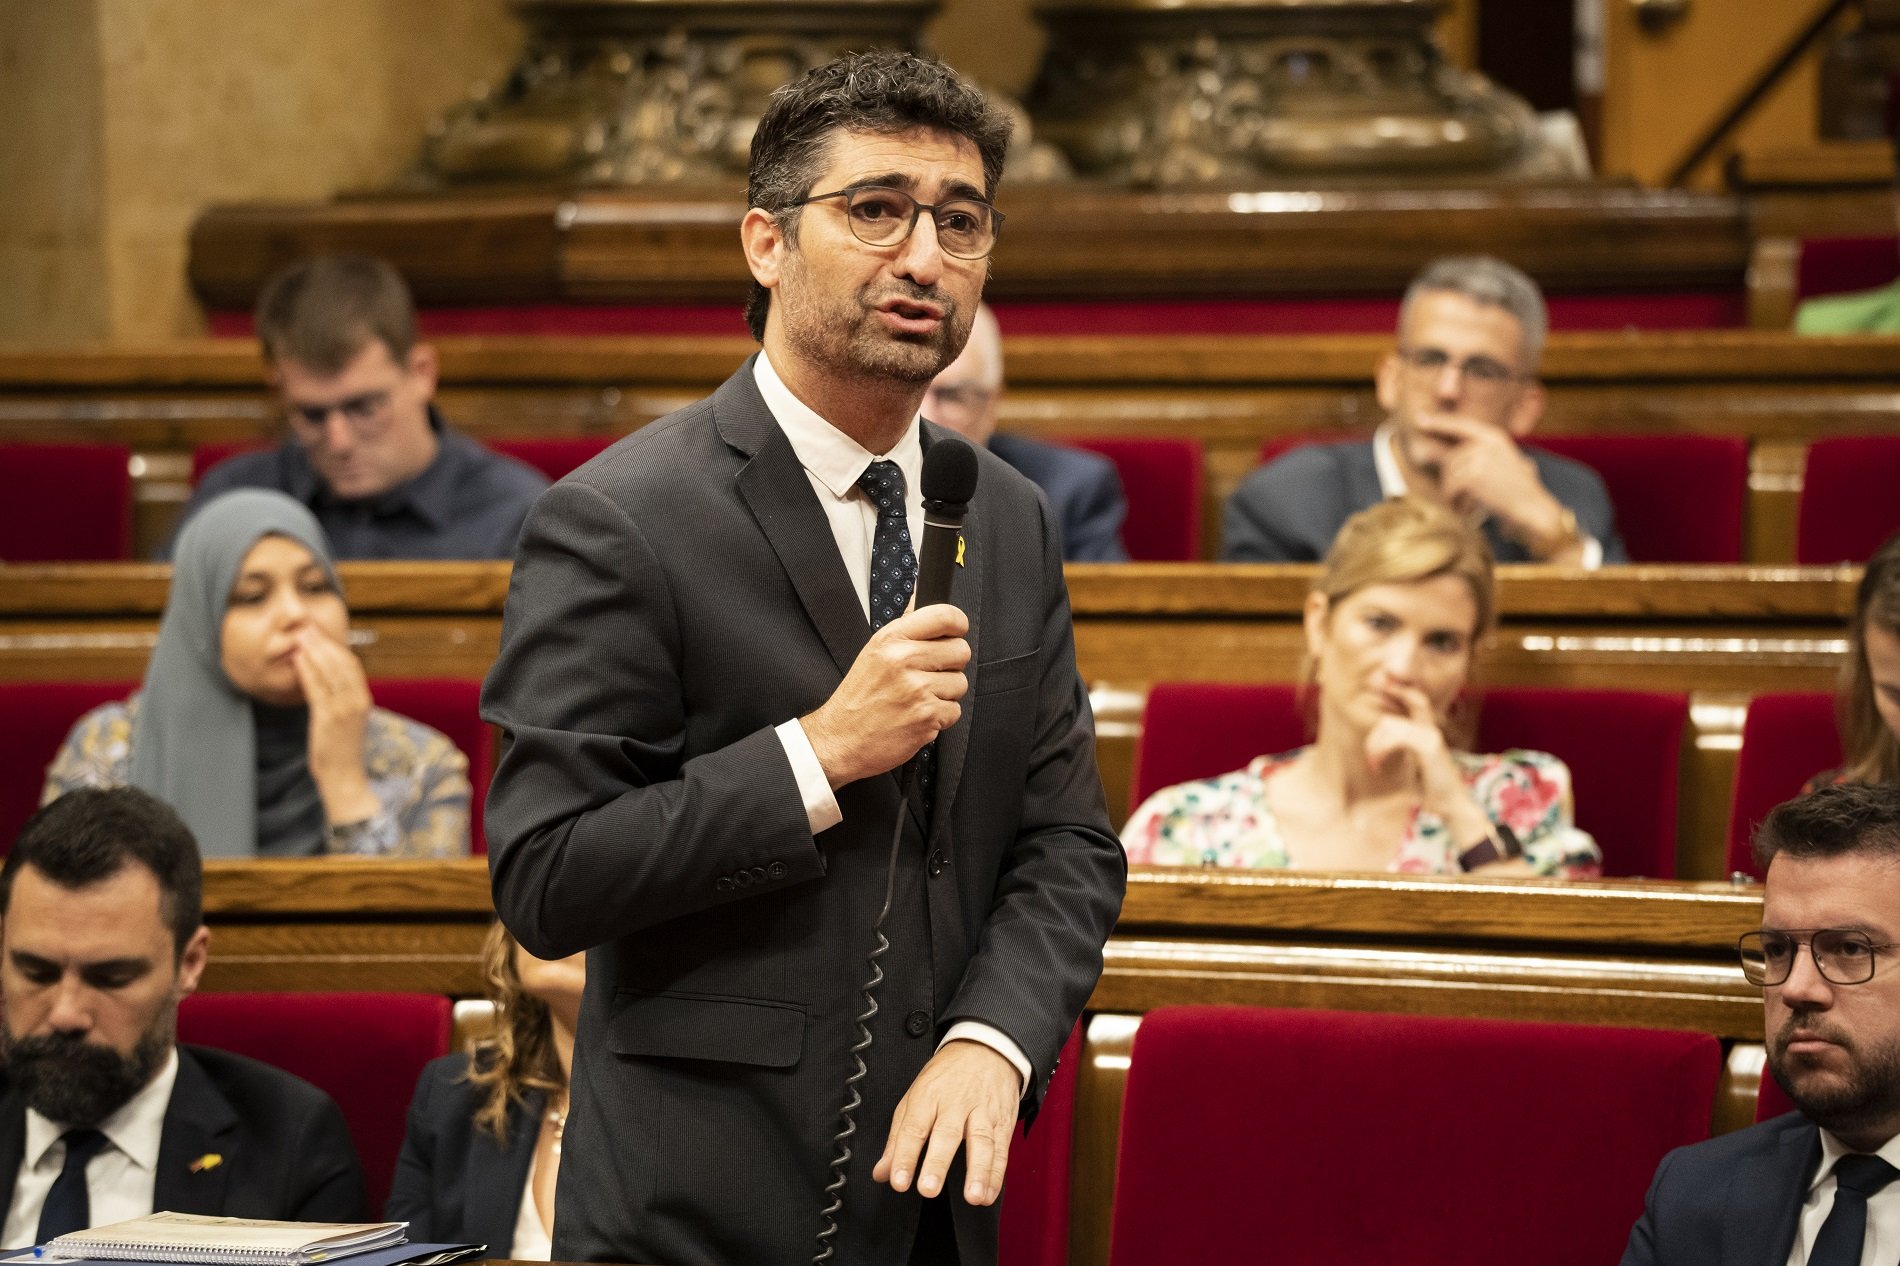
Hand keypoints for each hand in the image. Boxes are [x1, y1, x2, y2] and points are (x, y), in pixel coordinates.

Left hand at [292, 625, 377, 823]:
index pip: (350, 662)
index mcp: (363, 698)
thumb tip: (324, 677)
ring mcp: (344, 710)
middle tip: (305, 624)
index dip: (334, 643)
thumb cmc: (340, 749)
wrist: (344, 777)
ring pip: (330, 672)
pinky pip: (318, 689)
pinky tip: (298, 659)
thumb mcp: (344, 718)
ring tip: (299, 635)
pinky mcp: (329, 719)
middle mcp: (357, 700)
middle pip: (341, 662)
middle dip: (323, 641)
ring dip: (314, 650)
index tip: (318, 629)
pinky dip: (308, 671)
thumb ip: (338, 697)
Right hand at [802, 604, 969, 789]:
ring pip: (960, 683)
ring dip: (945, 694)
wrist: (841, 739)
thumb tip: (922, 596)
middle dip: (951, 664)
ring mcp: (917, 689)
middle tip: (930, 674)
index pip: (944, 616)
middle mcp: (903, 660)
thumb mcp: (874, 652)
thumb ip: (904, 628)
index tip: (957, 631)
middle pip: (961, 650)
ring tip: (919, 698)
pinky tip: (918, 716)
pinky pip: (954, 710)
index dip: (958, 623)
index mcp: (891, 640)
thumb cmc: (857, 698)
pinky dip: (941, 717)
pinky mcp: (926, 716)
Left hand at [873, 1040, 1018, 1205]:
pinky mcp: (1003, 1122)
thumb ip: (898, 1138)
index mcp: (928, 1096)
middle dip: (938, 1163)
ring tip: (973, 1196)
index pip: (913, 1128)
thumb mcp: (915, 1096)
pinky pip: (1002, 1149)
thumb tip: (882, 1172)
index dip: (905, 1156)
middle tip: (928, 1189)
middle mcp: (956, 1103)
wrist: (986, 1049)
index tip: (899, 1181)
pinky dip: (997, 1174)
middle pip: (947, 1134)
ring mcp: (982, 1112)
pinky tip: (988, 1193)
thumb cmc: (947, 1077)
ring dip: (978, 1171)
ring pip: (982, 1141)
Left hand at [1362, 683, 1488, 839]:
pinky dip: (1381, 750)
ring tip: (1375, 765)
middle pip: (1393, 716)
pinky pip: (1396, 738)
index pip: (1415, 699)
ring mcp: (1431, 737)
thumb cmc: (1430, 787)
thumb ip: (1400, 749)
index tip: (1382, 679)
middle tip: (1371, 758)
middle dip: (1375, 733)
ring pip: (1390, 726)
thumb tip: (1377, 744)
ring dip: (1375, 747)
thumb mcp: (1412, 764)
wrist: (1451, 805)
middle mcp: (1430, 729)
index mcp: (1427, 730)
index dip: (1400, 687)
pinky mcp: (1429, 747)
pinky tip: (1378, 765)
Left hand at [1413, 417, 1575, 559]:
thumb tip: (1433, 454)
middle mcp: (1485, 442)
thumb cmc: (1517, 492)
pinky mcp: (1472, 475)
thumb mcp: (1500, 464)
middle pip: (1450, 459)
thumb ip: (1474, 455)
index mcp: (1494, 437)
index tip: (1419, 419)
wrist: (1533, 508)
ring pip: (1448, 475)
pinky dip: (1455, 502)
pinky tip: (1468, 509)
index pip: (1461, 424)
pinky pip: (1450, 488)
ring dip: (1454, 494)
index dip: (1439, 422)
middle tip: (1465, 498)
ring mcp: (1478, 457)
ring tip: (1471, 504)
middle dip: (1452, 482)